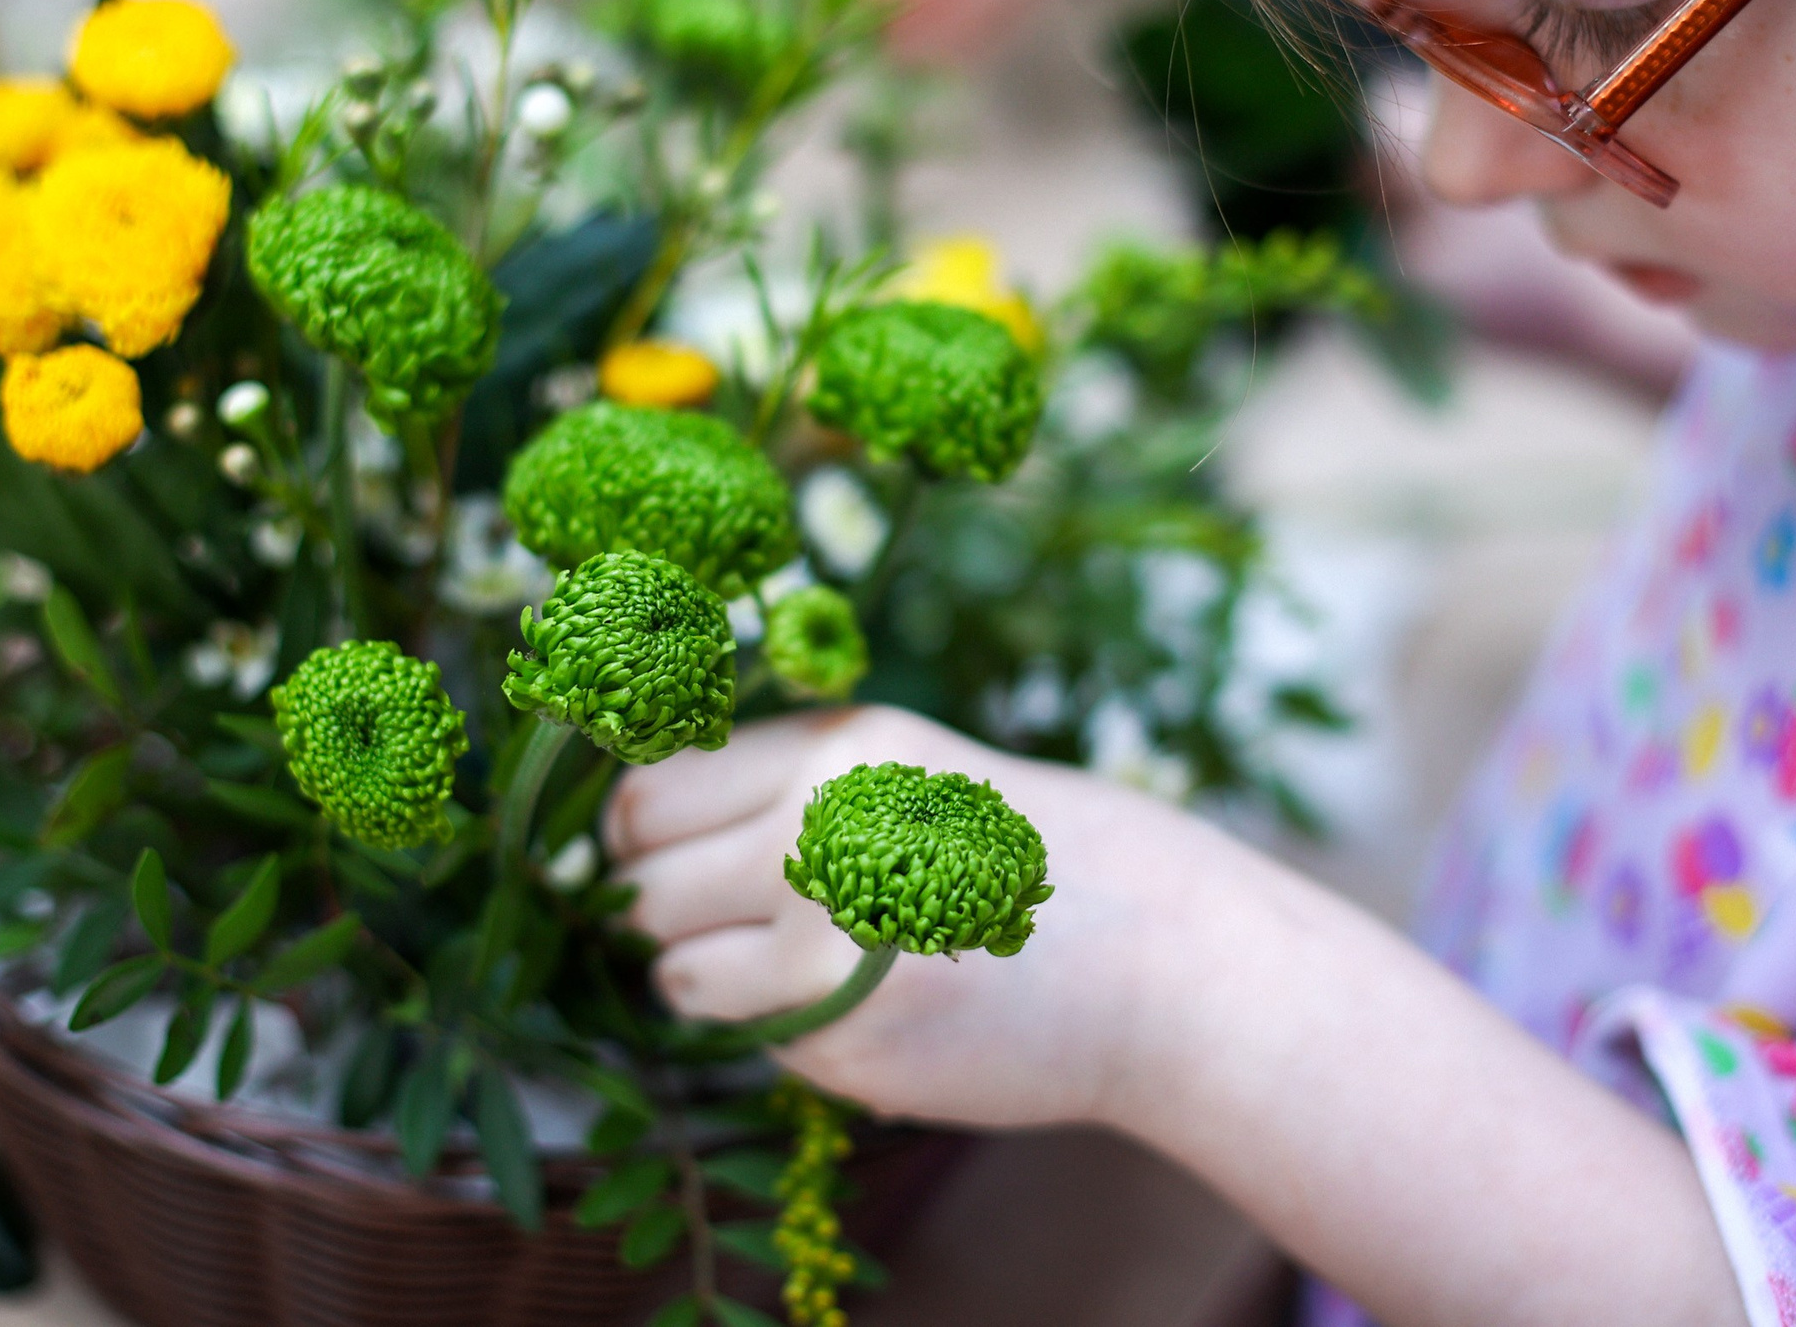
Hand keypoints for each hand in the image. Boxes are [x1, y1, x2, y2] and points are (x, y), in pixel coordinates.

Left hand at [604, 704, 1228, 1126]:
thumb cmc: (1035, 856)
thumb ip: (786, 786)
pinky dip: (789, 1035)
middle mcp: (816, 836)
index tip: (660, 852)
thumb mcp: (910, 770)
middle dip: (666, 909)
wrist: (1167, 963)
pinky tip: (876, 1008)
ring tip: (801, 965)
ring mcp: (826, 947)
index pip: (648, 792)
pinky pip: (753, 1043)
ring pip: (674, 974)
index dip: (638, 833)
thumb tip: (628, 829)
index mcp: (835, 752)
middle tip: (738, 917)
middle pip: (640, 884)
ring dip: (709, 980)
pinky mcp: (846, 1043)